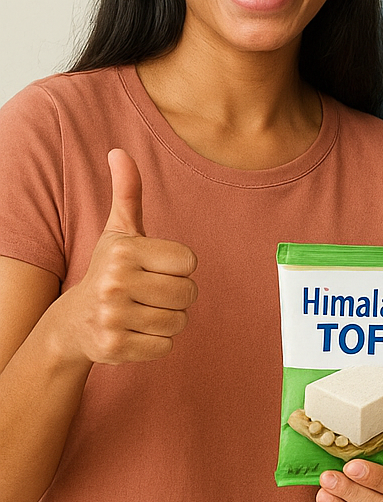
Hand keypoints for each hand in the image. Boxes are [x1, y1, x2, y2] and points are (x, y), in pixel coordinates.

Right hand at [44, 149, 197, 365]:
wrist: (73, 321)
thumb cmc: (109, 269)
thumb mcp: (119, 230)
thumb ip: (127, 193)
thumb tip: (120, 153)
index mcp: (124, 251)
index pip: (190, 263)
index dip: (178, 268)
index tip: (154, 269)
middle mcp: (114, 283)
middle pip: (188, 294)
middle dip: (176, 296)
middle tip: (149, 294)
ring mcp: (112, 317)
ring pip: (179, 322)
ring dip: (167, 320)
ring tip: (141, 312)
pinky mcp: (114, 348)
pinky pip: (165, 347)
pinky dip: (155, 343)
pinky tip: (134, 332)